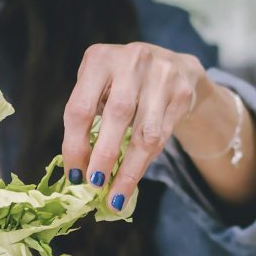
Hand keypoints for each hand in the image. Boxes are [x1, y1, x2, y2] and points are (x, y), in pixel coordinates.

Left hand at [62, 42, 207, 211]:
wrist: (174, 66)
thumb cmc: (123, 84)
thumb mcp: (99, 88)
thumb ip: (86, 119)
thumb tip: (77, 170)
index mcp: (99, 59)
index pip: (80, 108)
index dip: (75, 146)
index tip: (73, 175)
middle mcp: (131, 61)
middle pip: (115, 116)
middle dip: (103, 157)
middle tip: (94, 186)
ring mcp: (160, 75)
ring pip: (144, 133)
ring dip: (128, 170)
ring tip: (115, 195)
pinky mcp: (181, 92)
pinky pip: (162, 136)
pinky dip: (144, 163)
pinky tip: (132, 181)